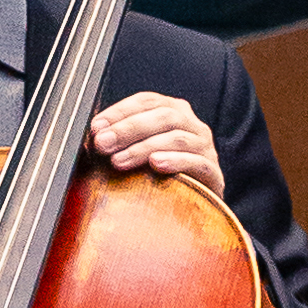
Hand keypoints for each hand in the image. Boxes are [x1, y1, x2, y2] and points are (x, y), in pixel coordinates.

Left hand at [89, 91, 224, 196]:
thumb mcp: (140, 150)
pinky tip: (156, 165)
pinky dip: (175, 161)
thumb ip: (121, 140)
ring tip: (119, 161)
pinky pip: (196, 162)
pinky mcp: (213, 172)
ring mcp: (205, 148)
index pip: (147, 101)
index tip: (96, 126)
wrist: (194, 206)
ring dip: (143, 148)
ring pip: (177, 138)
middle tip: (103, 144)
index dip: (120, 111)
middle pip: (163, 116)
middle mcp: (193, 125)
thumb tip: (95, 136)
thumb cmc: (160, 174)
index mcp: (175, 112)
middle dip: (128, 129)